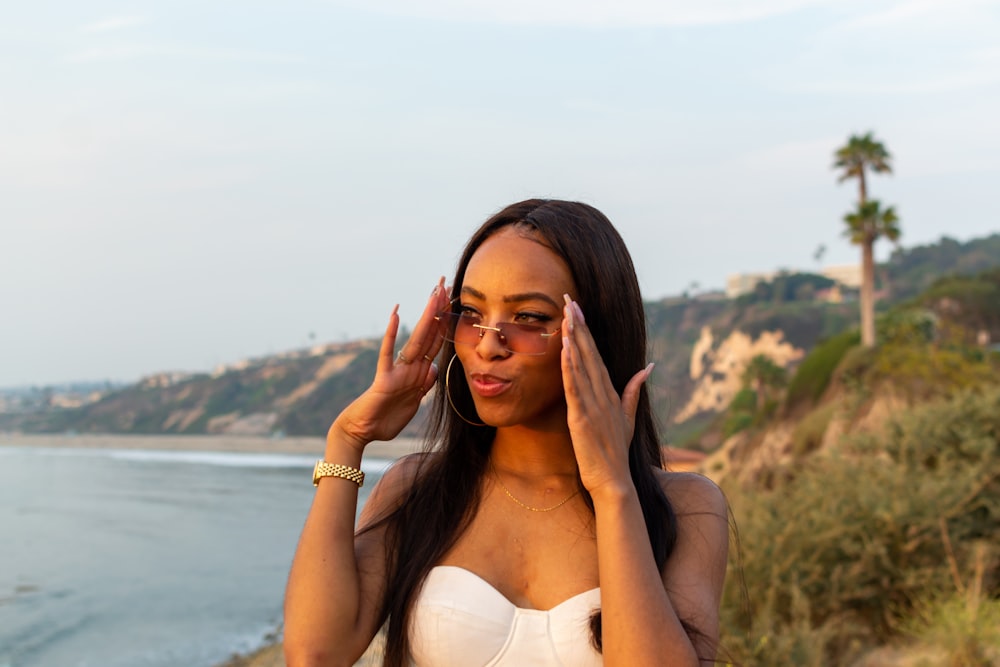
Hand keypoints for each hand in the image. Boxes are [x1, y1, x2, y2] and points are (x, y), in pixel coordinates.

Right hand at [330, 278, 449, 451]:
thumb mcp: (414, 401)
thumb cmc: (386, 418)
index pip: (437, 341)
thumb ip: (425, 384)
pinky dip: (391, 335)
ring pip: (416, 339)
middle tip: (445, 281)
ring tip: (434, 292)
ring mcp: (397, 370)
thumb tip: (435, 369)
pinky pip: (387, 353)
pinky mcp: (383, 379)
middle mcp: (410, 367)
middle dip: (438, 308)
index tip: (453, 299)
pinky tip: (396, 315)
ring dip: (426, 316)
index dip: (447, 321)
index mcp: (420, 372)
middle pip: (429, 333)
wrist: (363, 432)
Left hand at [560, 294, 653, 496]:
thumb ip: (634, 390)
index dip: (586, 330)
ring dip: (574, 340)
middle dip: (578, 326)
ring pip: (582, 366)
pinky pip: (575, 389)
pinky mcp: (582, 418)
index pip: (596, 354)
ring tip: (566, 316)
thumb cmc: (617, 451)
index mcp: (610, 392)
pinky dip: (570, 369)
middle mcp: (603, 394)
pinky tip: (565, 351)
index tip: (577, 308)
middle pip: (589, 353)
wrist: (614, 480)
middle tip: (569, 299)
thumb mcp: (628, 417)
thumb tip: (647, 367)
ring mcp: (593, 405)